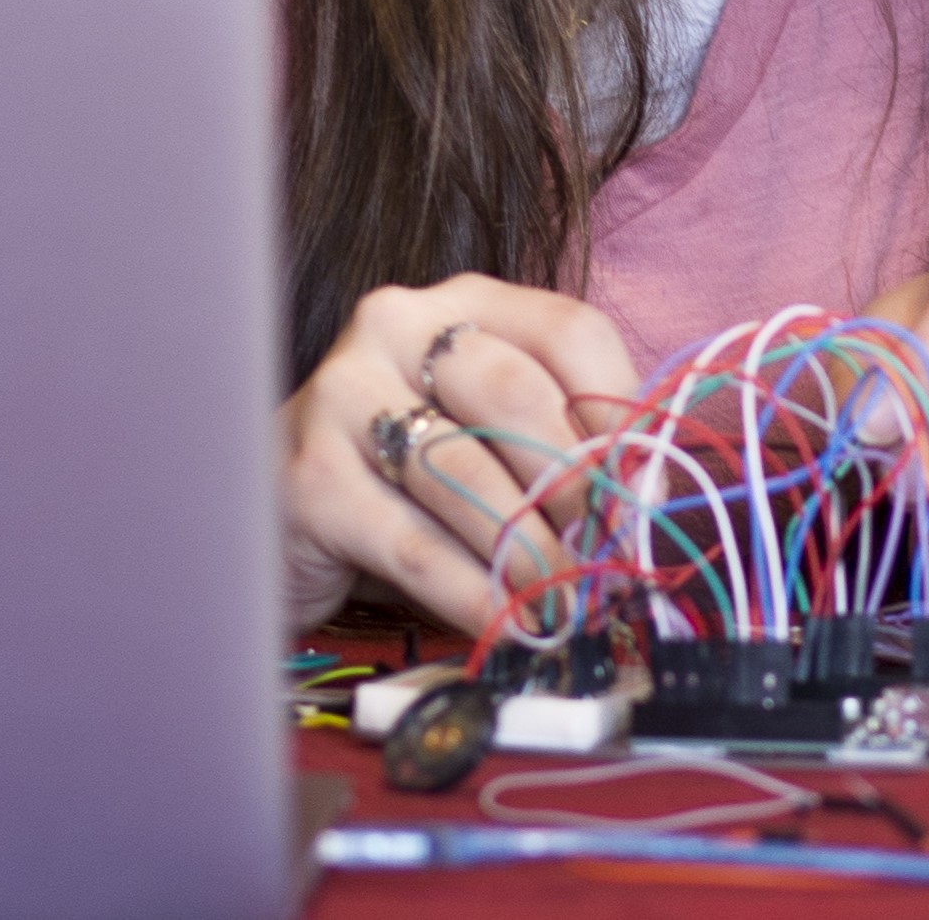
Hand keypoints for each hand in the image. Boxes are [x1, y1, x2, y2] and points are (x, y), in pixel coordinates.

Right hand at [280, 274, 639, 632]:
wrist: (283, 516)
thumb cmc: (410, 477)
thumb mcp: (490, 438)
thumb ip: (563, 446)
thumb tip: (645, 491)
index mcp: (461, 301)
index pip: (569, 329)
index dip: (619, 413)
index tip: (641, 490)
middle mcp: (396, 324)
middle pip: (516, 393)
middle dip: (575, 486)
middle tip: (603, 556)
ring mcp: (342, 392)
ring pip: (464, 474)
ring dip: (529, 554)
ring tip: (566, 604)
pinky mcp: (309, 475)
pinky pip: (414, 544)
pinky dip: (472, 595)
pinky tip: (507, 626)